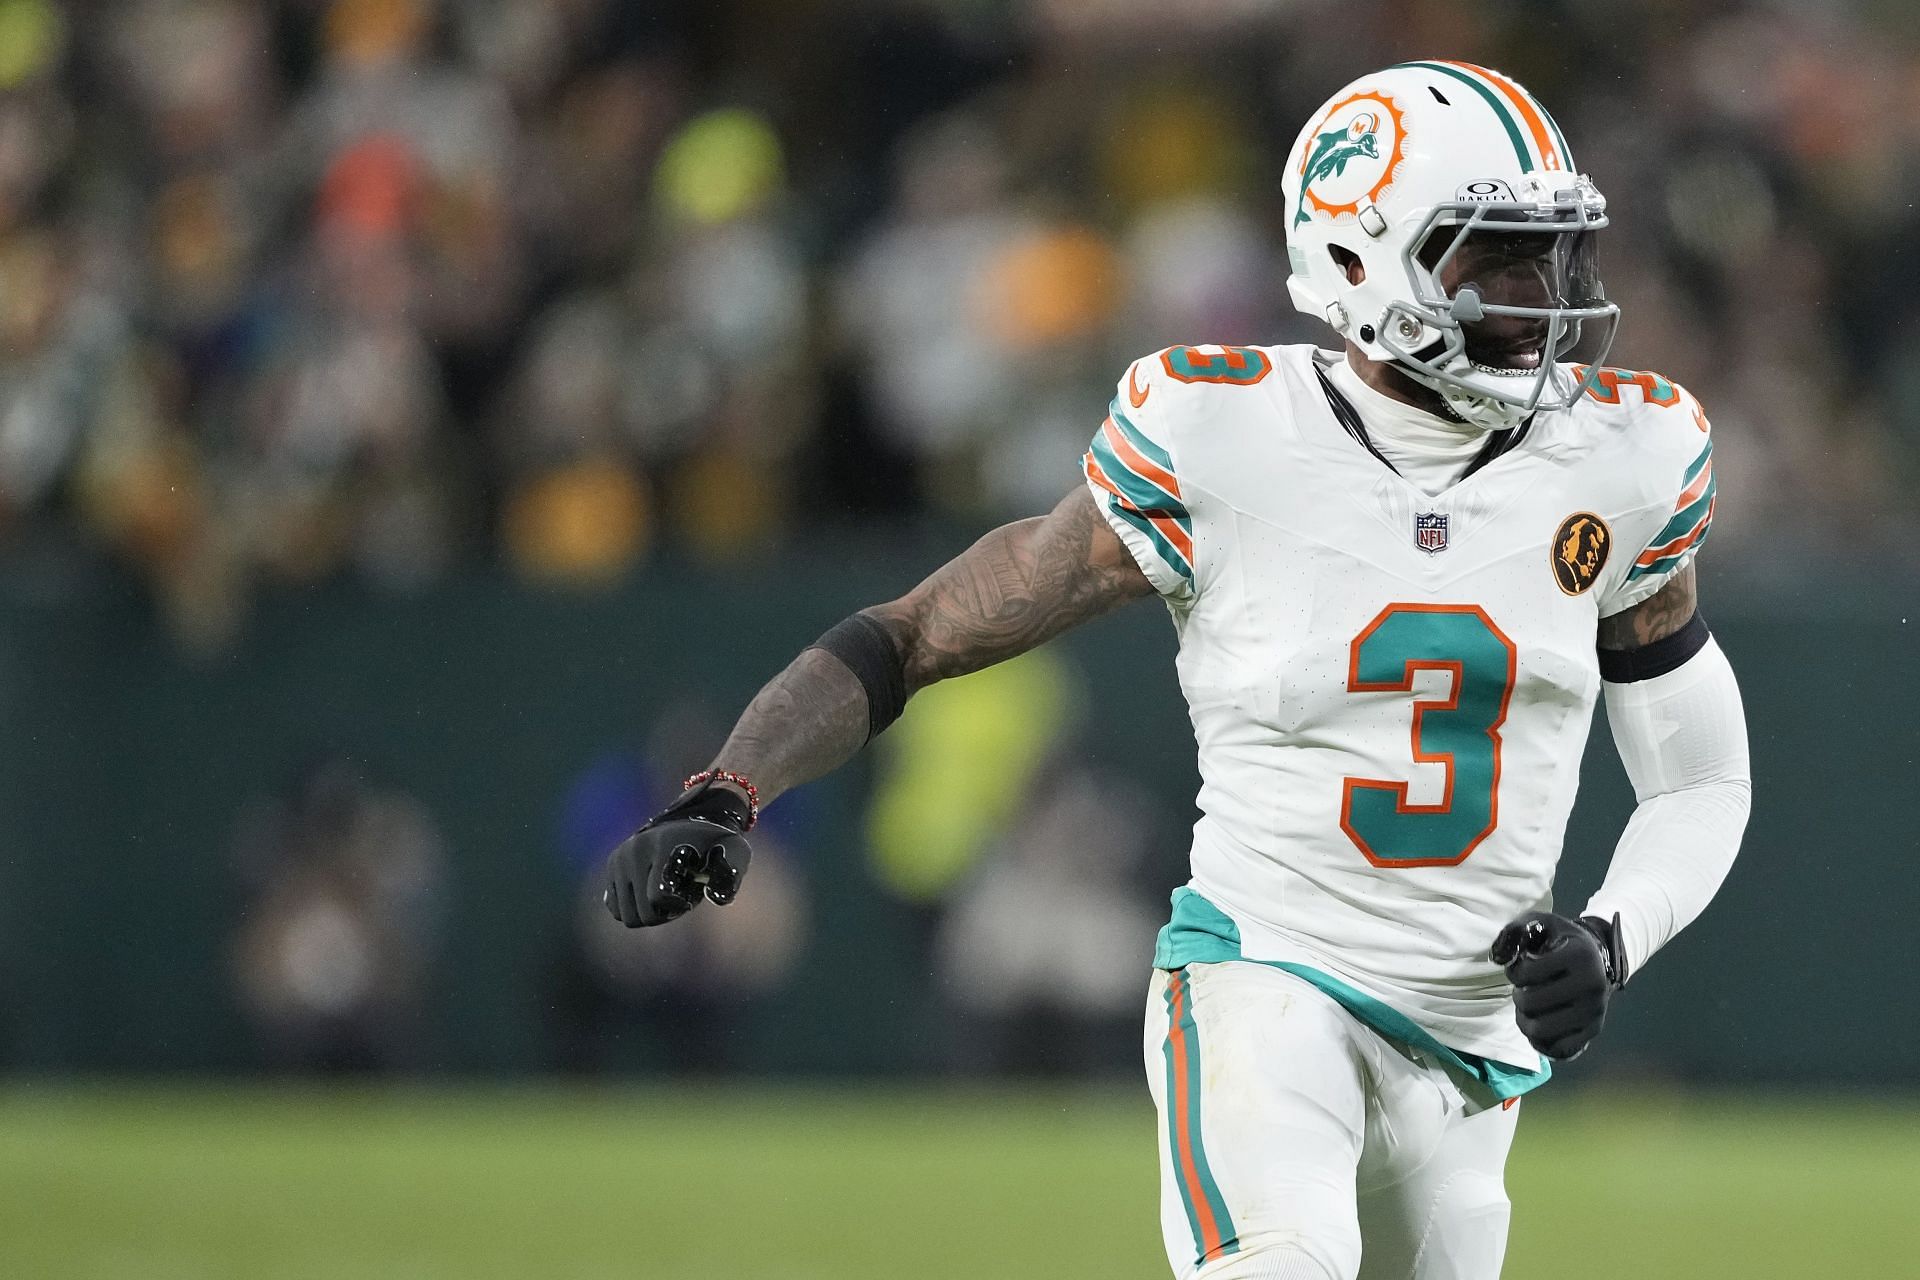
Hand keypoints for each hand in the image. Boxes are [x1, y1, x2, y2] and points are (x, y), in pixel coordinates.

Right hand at [602, 778, 752, 926]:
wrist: (694, 819)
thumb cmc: (716, 843)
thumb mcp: (734, 852)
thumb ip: (732, 874)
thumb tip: (714, 897)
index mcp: (663, 845)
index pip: (658, 897)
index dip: (679, 906)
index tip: (692, 891)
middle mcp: (636, 849)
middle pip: (641, 913)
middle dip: (664, 913)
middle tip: (680, 896)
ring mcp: (620, 857)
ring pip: (626, 915)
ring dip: (648, 912)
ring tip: (665, 892)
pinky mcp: (612, 864)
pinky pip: (614, 907)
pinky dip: (632, 907)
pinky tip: (649, 891)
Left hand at [1489, 911, 1625, 1060]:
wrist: (1598, 956)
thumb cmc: (1561, 940)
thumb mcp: (1540, 923)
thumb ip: (1514, 932)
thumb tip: (1498, 958)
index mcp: (1579, 956)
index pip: (1527, 974)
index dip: (1514, 972)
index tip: (1521, 967)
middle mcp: (1592, 985)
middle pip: (1530, 1004)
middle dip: (1519, 996)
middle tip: (1525, 989)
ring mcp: (1595, 1010)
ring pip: (1540, 1031)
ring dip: (1525, 1019)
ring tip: (1530, 1006)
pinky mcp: (1593, 1030)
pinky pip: (1556, 1048)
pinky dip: (1540, 1039)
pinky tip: (1540, 1021)